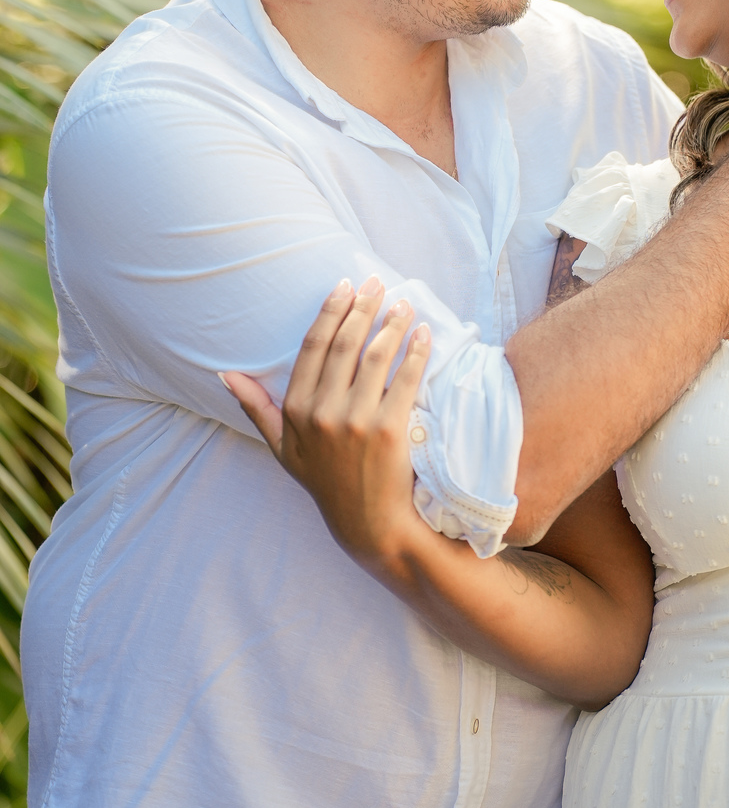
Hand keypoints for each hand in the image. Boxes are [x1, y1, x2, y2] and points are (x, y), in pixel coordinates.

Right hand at [220, 276, 431, 574]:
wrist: (368, 523)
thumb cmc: (325, 482)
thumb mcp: (282, 449)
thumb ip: (256, 409)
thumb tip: (225, 375)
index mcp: (295, 411)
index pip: (312, 348)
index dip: (330, 312)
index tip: (345, 286)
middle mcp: (321, 413)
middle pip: (344, 345)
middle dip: (363, 307)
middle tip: (378, 283)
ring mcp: (355, 421)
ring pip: (375, 357)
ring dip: (392, 324)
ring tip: (404, 304)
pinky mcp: (388, 431)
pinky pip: (404, 380)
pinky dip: (416, 353)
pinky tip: (424, 334)